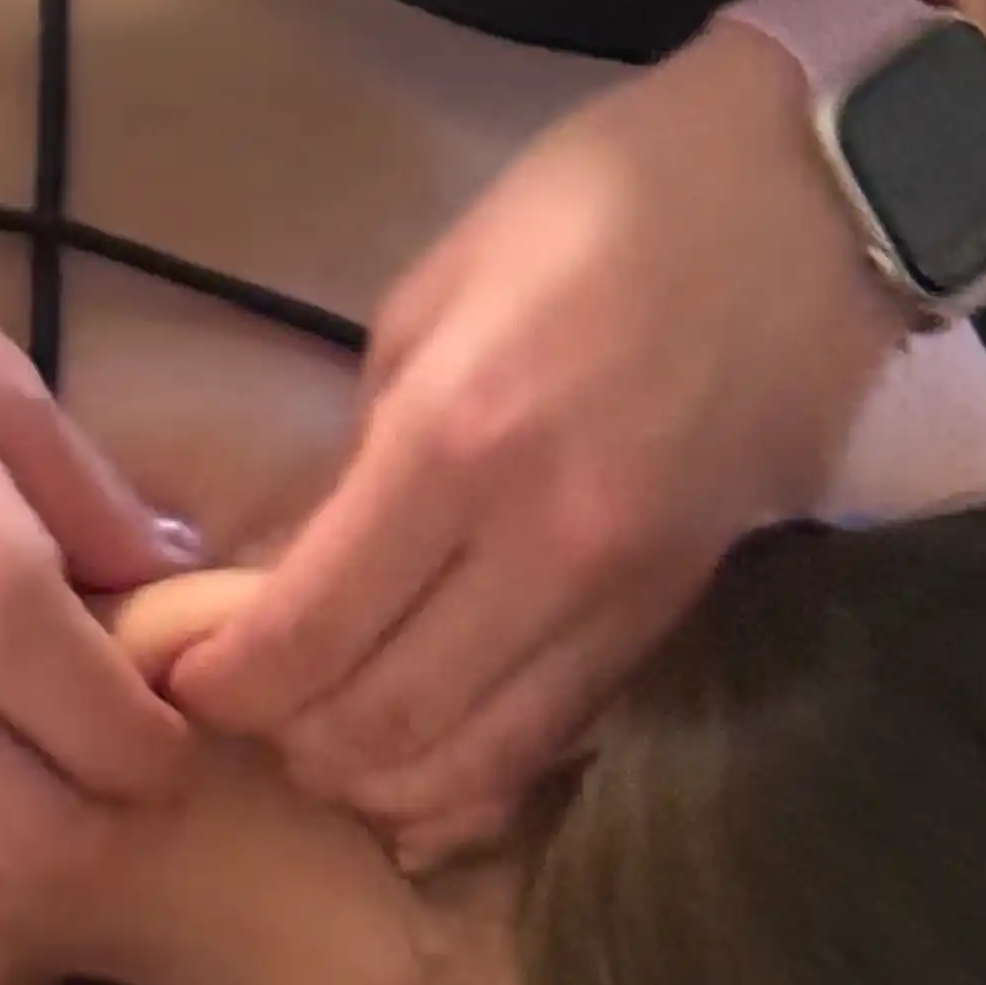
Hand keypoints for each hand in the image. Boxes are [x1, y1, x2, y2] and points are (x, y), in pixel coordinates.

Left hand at [168, 22, 909, 856]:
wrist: (807, 203)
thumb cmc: (601, 207)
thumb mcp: (439, 290)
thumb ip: (367, 441)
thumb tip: (303, 567)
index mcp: (456, 437)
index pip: (309, 631)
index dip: (224, 685)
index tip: (178, 679)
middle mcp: (540, 542)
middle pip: (379, 727)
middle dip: (288, 744)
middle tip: (248, 712)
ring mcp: (621, 591)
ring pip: (472, 765)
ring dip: (379, 781)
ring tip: (329, 741)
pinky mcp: (679, 612)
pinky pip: (559, 738)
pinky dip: (477, 778)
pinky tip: (428, 767)